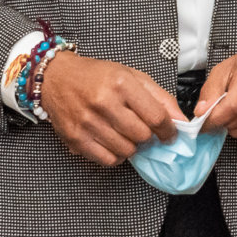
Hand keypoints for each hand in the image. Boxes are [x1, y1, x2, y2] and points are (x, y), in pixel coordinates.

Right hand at [39, 51, 183, 165]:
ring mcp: (88, 122)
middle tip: (142, 130)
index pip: (156, 116)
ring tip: (124, 133)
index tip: (170, 133)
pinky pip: (108, 159)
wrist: (56, 77)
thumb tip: (181, 120)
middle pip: (142, 136)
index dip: (169, 130)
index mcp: (121, 83)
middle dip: (148, 136)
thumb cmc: (96, 76)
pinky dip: (116, 155)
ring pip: (127, 150)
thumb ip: (160, 97)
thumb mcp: (132, 76)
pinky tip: (112, 141)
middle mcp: (103, 102)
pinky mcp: (76, 138)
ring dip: (132, 146)